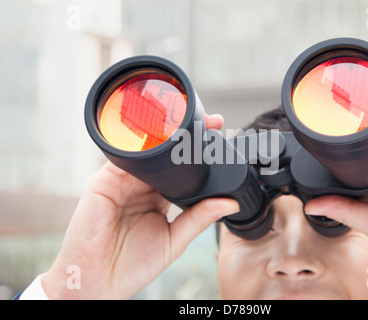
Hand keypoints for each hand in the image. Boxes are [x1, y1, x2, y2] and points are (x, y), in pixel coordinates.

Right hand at [41, 114, 238, 298]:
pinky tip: (157, 138)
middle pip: (165, 156)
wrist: (98, 280)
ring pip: (145, 152)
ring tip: (192, 125)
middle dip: (186, 139)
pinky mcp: (103, 181)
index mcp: (158, 198)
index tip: (220, 137)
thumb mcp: (174, 241)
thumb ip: (199, 219)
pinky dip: (138, 147)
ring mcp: (122, 181)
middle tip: (211, 123)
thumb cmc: (133, 266)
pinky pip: (122, 158)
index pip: (180, 170)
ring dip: (166, 137)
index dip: (198, 156)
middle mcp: (141, 186)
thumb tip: (230, 204)